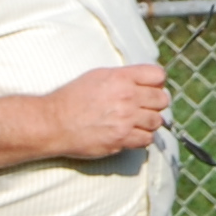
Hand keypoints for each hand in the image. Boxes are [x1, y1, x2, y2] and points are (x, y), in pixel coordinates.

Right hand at [45, 64, 169, 159]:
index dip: (156, 82)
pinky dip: (142, 138)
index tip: (151, 88)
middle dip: (155, 103)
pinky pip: (147, 140)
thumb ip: (123, 77)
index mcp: (121, 78)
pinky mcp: (122, 139)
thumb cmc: (71, 98)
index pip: (158, 75)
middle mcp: (127, 97)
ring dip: (149, 122)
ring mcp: (126, 120)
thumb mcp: (97, 76)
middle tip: (145, 107)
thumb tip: (143, 82)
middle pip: (162, 99)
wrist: (53, 122)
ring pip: (157, 121)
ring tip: (137, 121)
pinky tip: (131, 133)